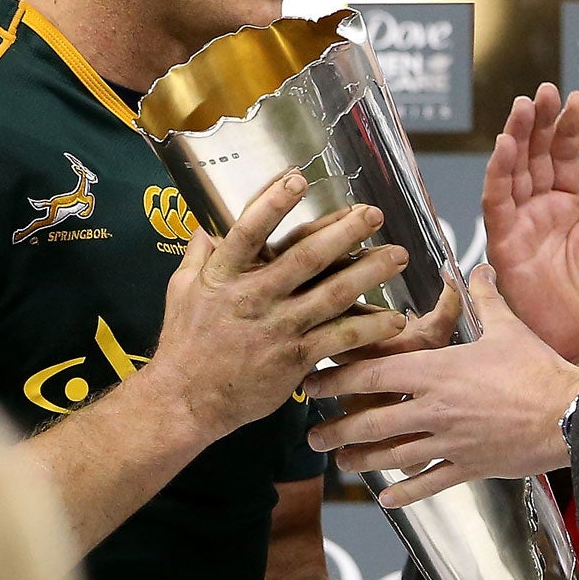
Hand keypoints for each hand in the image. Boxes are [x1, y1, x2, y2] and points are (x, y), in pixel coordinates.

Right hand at [149, 174, 410, 442]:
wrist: (186, 401)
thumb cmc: (184, 344)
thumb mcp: (181, 290)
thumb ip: (199, 254)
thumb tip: (206, 221)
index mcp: (223, 276)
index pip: (248, 233)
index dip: (272, 205)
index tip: (297, 179)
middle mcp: (254, 298)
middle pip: (305, 258)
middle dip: (343, 232)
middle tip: (374, 214)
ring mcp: (278, 328)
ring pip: (332, 294)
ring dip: (369, 273)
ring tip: (397, 255)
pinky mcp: (295, 358)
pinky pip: (340, 338)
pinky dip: (369, 328)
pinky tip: (395, 319)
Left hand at [306, 265, 578, 505]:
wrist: (571, 414)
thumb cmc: (539, 371)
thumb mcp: (507, 329)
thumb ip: (483, 299)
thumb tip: (476, 271)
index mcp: (438, 372)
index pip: (374, 375)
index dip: (338, 380)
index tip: (315, 382)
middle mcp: (436, 409)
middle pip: (371, 422)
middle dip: (336, 429)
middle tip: (312, 435)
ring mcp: (450, 442)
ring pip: (392, 456)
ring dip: (361, 460)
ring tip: (341, 462)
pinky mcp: (469, 467)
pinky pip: (429, 483)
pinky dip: (405, 492)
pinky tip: (386, 498)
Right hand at [482, 85, 578, 367]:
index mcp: (566, 208)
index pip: (563, 158)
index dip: (568, 128)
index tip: (577, 99)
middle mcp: (539, 212)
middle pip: (535, 157)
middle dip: (539, 122)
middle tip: (545, 91)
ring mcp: (520, 225)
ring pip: (513, 172)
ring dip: (516, 138)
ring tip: (525, 107)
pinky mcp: (504, 243)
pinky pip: (497, 203)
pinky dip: (499, 174)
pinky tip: (505, 147)